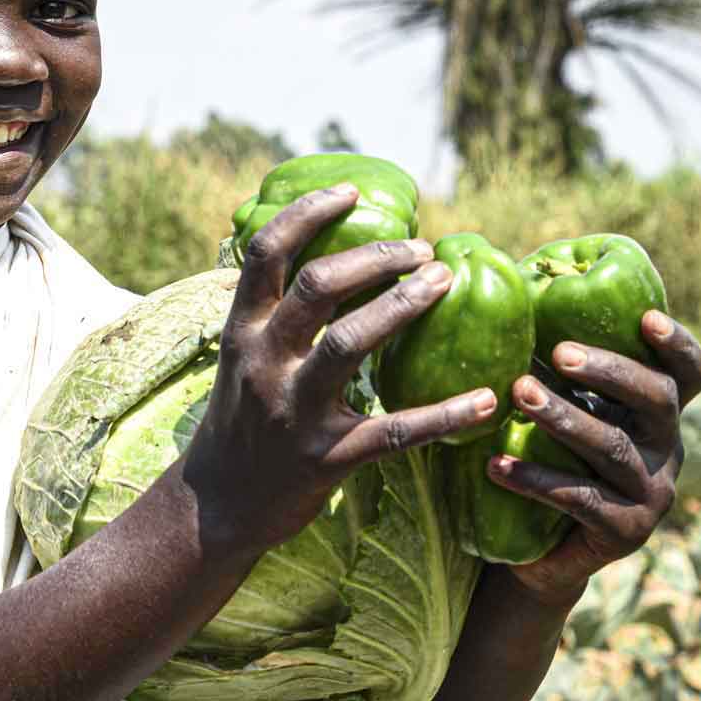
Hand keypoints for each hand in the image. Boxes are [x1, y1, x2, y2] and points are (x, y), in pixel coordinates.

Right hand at [185, 183, 500, 554]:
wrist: (216, 506)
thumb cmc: (241, 422)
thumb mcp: (240, 358)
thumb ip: (274, 315)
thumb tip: (331, 259)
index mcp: (240, 330)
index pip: (267, 253)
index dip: (309, 213)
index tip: (353, 194)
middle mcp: (262, 361)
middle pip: (317, 286)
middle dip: (376, 256)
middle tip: (422, 249)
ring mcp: (293, 409)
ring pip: (350, 343)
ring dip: (403, 304)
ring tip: (443, 280)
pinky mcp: (326, 457)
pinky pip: (394, 430)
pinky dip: (444, 414)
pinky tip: (484, 399)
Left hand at [492, 311, 700, 607]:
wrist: (537, 548)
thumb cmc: (543, 452)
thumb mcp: (559, 404)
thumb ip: (552, 355)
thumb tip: (511, 276)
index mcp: (657, 411)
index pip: (692, 374)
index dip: (678, 344)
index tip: (647, 318)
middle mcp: (666, 447)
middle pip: (657, 399)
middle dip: (610, 370)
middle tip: (558, 352)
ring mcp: (653, 493)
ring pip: (613, 447)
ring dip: (564, 417)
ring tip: (518, 394)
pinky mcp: (627, 532)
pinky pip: (581, 500)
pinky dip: (535, 478)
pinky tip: (494, 465)